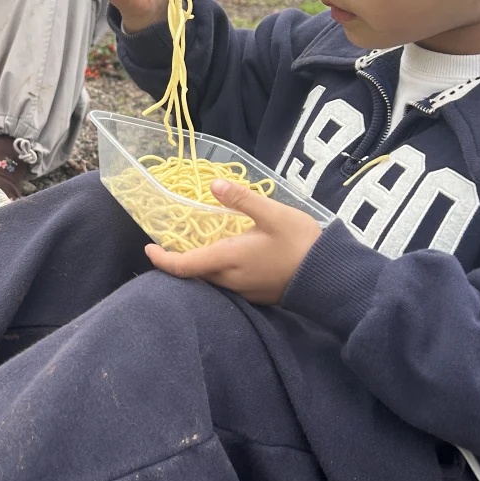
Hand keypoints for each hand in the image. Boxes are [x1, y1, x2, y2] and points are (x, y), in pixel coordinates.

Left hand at [146, 180, 322, 303]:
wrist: (330, 276)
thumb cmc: (302, 242)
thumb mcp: (273, 213)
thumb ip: (242, 199)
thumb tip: (214, 184)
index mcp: (229, 259)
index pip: (185, 265)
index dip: (162, 259)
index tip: (148, 249)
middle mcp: (231, 280)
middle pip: (195, 275)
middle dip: (180, 262)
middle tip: (171, 244)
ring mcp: (244, 292)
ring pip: (211, 282)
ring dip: (200, 268)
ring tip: (195, 248)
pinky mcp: (257, 296)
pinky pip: (228, 286)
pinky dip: (218, 273)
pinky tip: (226, 259)